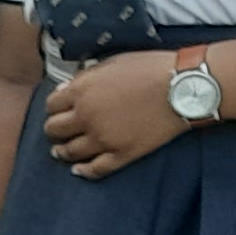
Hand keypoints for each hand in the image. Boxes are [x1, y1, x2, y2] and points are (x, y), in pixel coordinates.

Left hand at [41, 52, 186, 180]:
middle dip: (54, 129)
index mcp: (82, 91)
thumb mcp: (113, 63)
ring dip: (62, 151)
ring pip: (70, 151)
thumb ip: (86, 78)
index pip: (51, 105)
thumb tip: (66, 90)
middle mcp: (87, 116)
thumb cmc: (151, 69)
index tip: (58, 109)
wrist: (184, 88)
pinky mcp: (123, 154)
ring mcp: (104, 138)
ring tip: (60, 151)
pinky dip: (84, 171)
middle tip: (58, 130)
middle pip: (54, 129)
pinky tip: (78, 170)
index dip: (54, 107)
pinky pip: (96, 169)